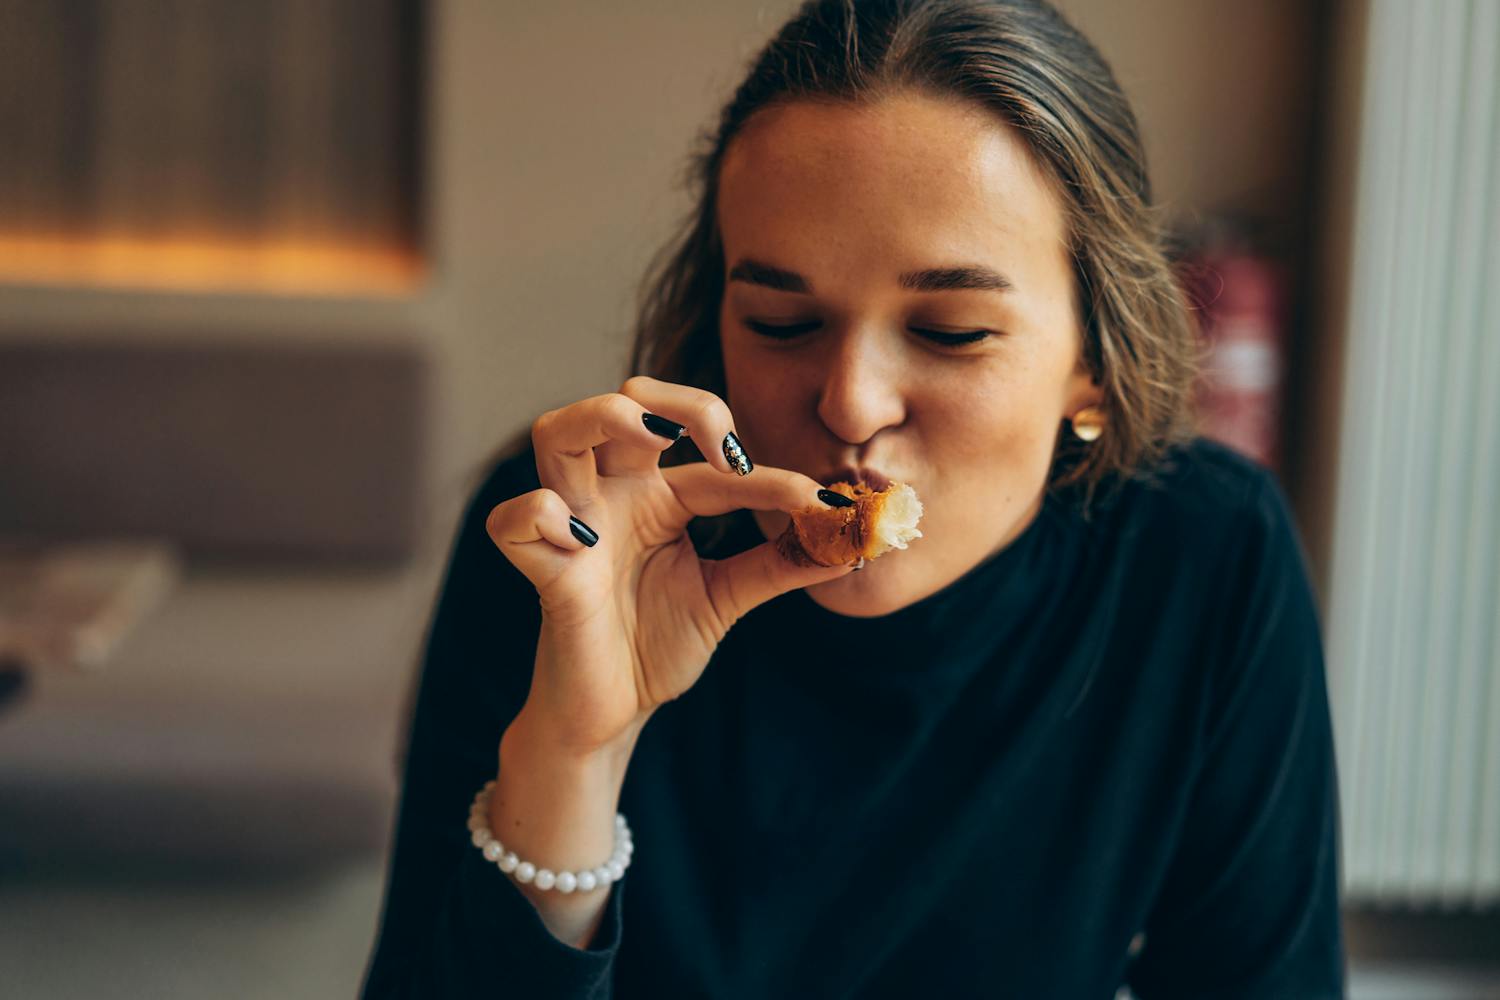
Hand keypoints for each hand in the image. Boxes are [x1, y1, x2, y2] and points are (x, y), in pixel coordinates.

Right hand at [485, 376, 853, 756]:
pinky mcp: (542, 570)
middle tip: (725, 446)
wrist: (612, 714)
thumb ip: (781, 564)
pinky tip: (582, 542)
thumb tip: (851, 540)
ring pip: (555, 433)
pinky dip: (540, 515)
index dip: (768, 476)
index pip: (711, 461)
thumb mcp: (729, 597)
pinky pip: (512, 520)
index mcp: (656, 496)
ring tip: (652, 441)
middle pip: (620, 404)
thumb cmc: (655, 646)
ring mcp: (571, 526)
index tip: (822, 504)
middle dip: (674, 403)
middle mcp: (611, 497)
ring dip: (601, 418)